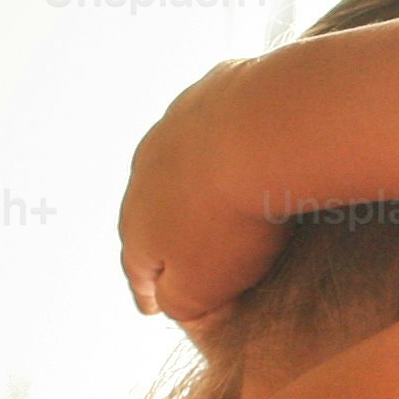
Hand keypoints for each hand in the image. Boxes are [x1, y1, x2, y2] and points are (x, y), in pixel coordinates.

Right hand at [116, 59, 286, 326]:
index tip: (151, 306)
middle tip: (181, 251)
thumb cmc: (233, 222)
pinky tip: (246, 144)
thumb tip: (179, 307)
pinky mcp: (211, 91)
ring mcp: (174, 127)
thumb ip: (183, 305)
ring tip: (212, 195)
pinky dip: (224, 138)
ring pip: (177, 162)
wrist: (261, 132)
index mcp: (138, 226)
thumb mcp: (204, 288)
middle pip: (150, 210)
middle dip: (163, 232)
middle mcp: (144, 172)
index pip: (137, 269)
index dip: (147, 291)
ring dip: (189, 180)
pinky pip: (214, 122)